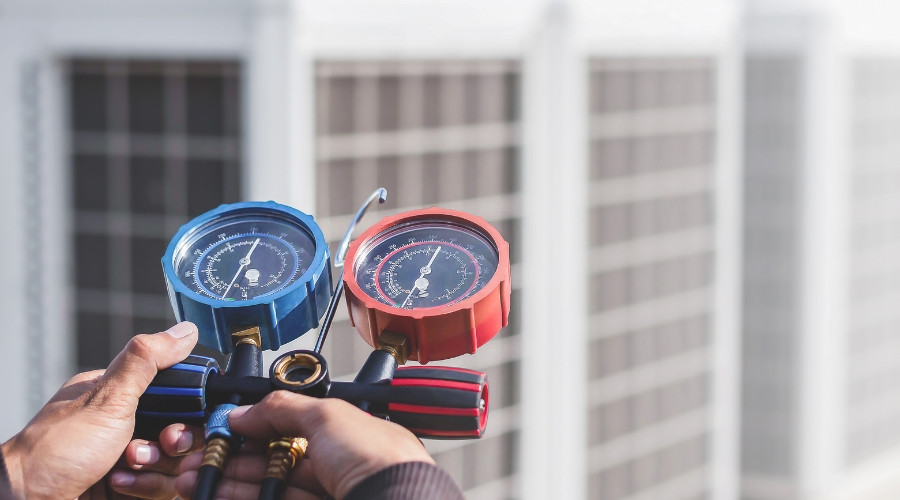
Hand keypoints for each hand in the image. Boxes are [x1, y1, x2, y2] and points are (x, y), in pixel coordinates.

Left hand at [1, 322, 198, 499]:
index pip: (178, 394)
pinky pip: (164, 487)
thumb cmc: (55, 452)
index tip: (179, 421)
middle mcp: (128, 425)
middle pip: (183, 430)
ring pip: (177, 462)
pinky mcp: (134, 487)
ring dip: (156, 468)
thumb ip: (147, 361)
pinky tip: (120, 486)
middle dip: (173, 444)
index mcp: (121, 395)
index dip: (188, 409)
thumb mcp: (107, 398)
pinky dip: (148, 487)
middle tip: (154, 446)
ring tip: (125, 468)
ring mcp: (131, 458)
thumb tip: (183, 331)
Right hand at [175, 392, 434, 498]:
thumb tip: (248, 410)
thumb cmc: (380, 461)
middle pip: (276, 459)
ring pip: (270, 486)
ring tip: (197, 478)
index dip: (257, 426)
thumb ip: (284, 408)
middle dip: (234, 457)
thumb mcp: (328, 416)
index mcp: (348, 434)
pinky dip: (244, 497)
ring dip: (231, 480)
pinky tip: (220, 492)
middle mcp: (338, 466)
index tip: (225, 428)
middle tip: (202, 457)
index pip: (293, 426)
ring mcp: (327, 494)